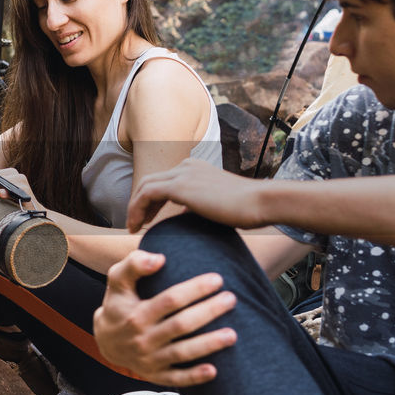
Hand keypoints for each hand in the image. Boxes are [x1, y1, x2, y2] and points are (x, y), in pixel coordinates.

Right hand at [93, 250, 238, 386]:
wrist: (105, 341)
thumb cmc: (118, 305)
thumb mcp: (117, 281)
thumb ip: (134, 264)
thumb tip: (159, 258)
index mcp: (136, 314)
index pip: (170, 300)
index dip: (195, 289)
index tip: (217, 279)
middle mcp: (143, 338)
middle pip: (181, 325)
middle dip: (208, 312)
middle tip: (231, 299)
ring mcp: (149, 359)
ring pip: (182, 353)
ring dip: (208, 345)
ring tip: (232, 334)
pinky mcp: (155, 375)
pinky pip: (176, 379)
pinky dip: (194, 377)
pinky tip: (214, 371)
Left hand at [127, 160, 265, 232]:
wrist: (260, 202)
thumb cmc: (247, 208)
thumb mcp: (216, 205)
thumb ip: (198, 206)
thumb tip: (184, 214)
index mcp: (195, 168)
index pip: (164, 181)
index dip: (151, 201)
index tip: (148, 220)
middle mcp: (187, 166)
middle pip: (150, 181)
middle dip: (139, 203)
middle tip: (136, 224)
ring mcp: (183, 174)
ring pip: (145, 187)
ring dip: (135, 207)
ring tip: (134, 227)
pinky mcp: (180, 186)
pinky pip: (147, 194)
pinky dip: (137, 209)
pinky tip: (138, 226)